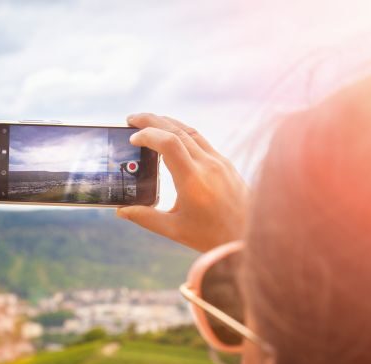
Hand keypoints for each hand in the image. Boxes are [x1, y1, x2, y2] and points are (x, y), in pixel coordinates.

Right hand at [118, 113, 247, 251]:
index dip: (148, 135)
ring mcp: (219, 162)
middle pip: (177, 130)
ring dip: (167, 122)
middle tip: (131, 119)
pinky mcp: (226, 163)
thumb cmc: (211, 236)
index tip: (132, 138)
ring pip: (190, 131)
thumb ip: (146, 218)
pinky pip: (201, 140)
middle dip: (151, 120)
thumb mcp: (175, 230)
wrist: (250, 236)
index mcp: (193, 181)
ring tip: (148, 122)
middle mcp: (207, 166)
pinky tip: (172, 136)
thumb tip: (121, 211)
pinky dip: (182, 132)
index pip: (168, 144)